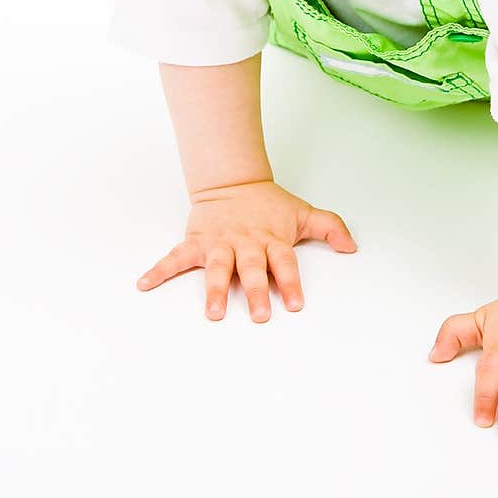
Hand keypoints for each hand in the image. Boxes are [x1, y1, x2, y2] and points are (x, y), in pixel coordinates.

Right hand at [136, 179, 356, 322]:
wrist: (233, 181)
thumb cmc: (269, 205)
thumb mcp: (303, 213)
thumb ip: (330, 227)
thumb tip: (353, 247)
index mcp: (272, 239)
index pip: (285, 262)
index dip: (291, 282)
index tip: (296, 304)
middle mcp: (246, 243)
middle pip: (253, 268)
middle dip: (257, 291)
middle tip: (260, 315)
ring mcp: (220, 243)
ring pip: (218, 267)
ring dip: (216, 289)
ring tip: (214, 313)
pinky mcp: (197, 241)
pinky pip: (176, 256)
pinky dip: (159, 269)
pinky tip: (144, 284)